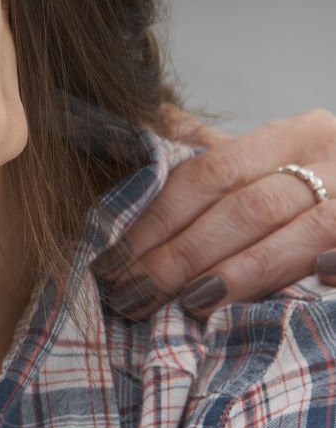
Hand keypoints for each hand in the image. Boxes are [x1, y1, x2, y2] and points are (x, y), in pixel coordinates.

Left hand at [96, 108, 335, 316]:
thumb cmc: (320, 185)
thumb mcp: (270, 160)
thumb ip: (212, 152)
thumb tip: (145, 123)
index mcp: (295, 134)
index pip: (209, 173)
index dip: (157, 219)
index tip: (114, 260)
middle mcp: (333, 157)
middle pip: (246, 208)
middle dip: (183, 256)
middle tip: (134, 295)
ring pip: (298, 234)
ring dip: (239, 273)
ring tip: (188, 304)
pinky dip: (326, 269)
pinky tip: (295, 290)